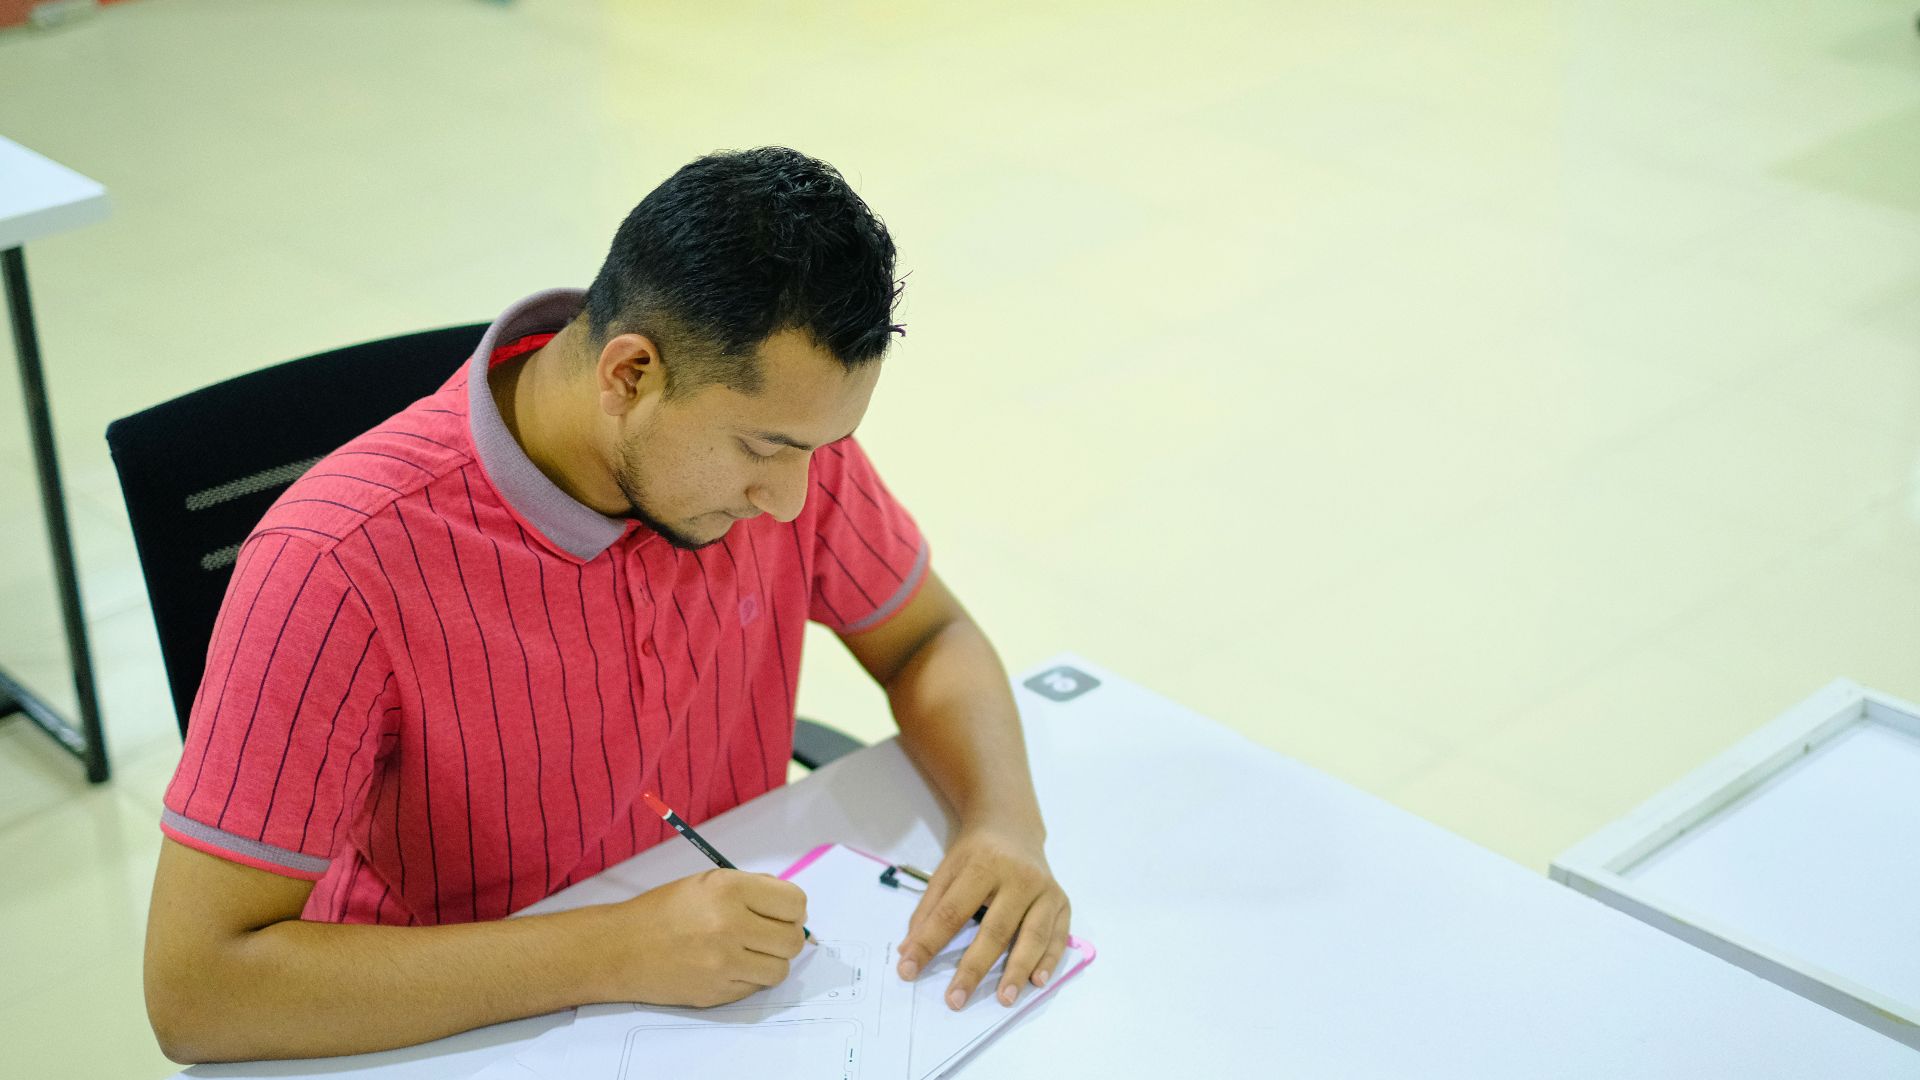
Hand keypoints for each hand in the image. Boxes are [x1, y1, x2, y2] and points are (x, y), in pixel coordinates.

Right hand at [597, 869, 807, 1007]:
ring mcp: (724, 963)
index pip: (794, 903)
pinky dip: (751, 978)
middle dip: (787, 936)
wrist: (622, 948)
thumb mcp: (709, 882)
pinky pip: (756, 987)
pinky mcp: (718, 991)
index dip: (794, 909)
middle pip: (793, 940)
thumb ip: (753, 890)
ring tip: (750, 952)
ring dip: (771, 961)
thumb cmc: (665, 910)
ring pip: (780, 969)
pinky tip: (730, 966)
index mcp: (729, 889)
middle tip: (769, 934)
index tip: (783, 913)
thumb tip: (794, 908)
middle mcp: (730, 925)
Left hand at [895, 824, 1069, 1010]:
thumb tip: (908, 953)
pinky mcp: (1062, 901)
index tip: (908, 971)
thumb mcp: (946, 870)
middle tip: (955, 1000)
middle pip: (995, 929)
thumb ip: (928, 910)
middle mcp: (1019, 876)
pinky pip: (1057, 936)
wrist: (1013, 825)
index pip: (952, 912)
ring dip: (1017, 971)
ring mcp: (1045, 889)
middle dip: (974, 968)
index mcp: (984, 864)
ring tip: (1003, 999)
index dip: (929, 943)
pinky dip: (1049, 960)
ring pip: (1032, 936)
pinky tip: (1037, 981)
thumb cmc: (975, 853)